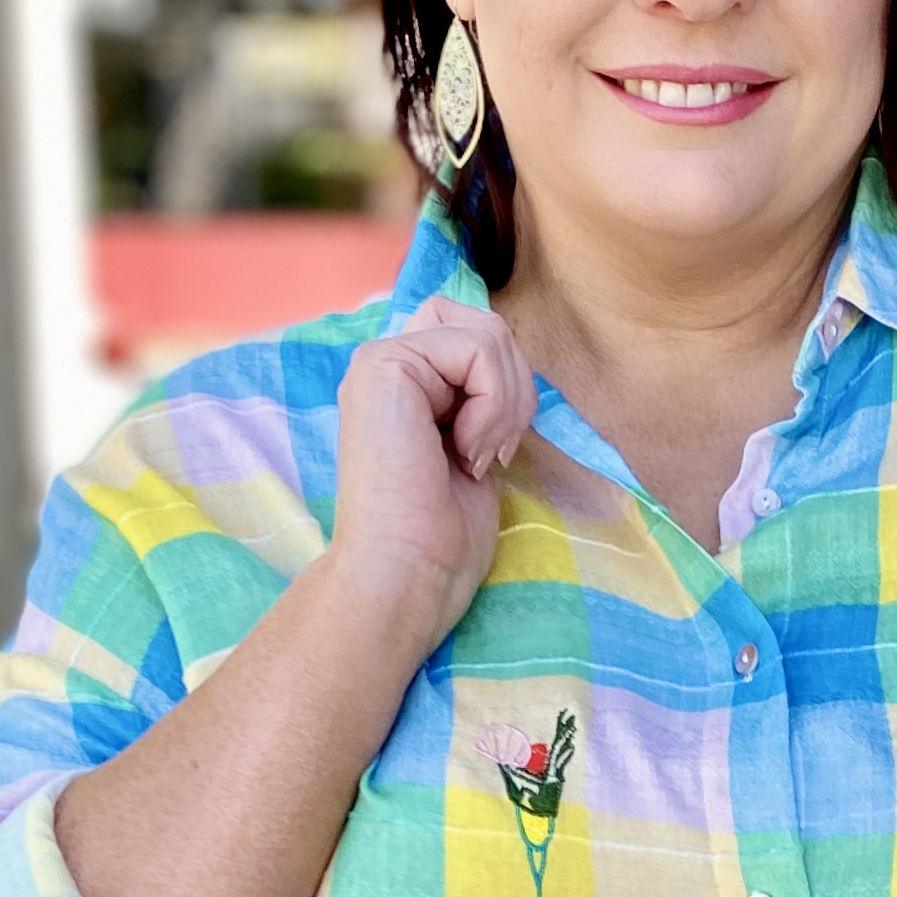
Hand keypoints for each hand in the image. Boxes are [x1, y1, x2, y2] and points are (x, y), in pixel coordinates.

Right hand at [329, 297, 539, 647]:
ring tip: (480, 455)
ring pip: (487, 332)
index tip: (494, 450)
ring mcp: (380, 360)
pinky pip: (476, 349)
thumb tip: (516, 365)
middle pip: (484, 323)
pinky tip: (467, 452)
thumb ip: (483, 399)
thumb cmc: (441, 535)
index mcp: (406, 384)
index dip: (506, 385)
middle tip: (495, 450)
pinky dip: (493, 404)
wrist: (405, 573)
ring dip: (506, 401)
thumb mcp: (476, 449)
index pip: (478, 338)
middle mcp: (387, 365)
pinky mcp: (383, 365)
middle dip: (514, 385)